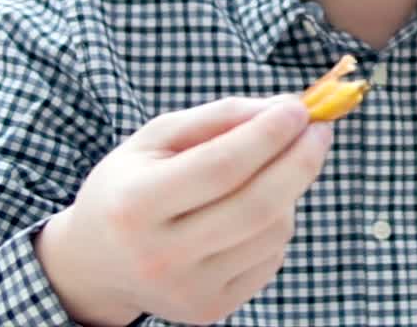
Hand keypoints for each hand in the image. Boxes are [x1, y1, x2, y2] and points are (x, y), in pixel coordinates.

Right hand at [35, 96, 332, 325]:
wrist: (96, 264)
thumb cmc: (132, 186)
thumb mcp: (156, 139)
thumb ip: (219, 117)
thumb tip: (285, 108)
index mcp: (136, 205)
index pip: (221, 167)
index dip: (268, 135)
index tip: (299, 109)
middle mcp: (160, 256)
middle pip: (256, 205)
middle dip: (299, 160)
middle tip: (320, 129)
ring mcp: (188, 290)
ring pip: (273, 231)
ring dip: (289, 191)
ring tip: (273, 170)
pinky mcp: (211, 309)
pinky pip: (272, 257)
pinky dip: (277, 223)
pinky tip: (256, 209)